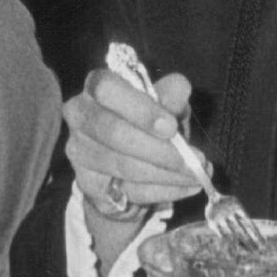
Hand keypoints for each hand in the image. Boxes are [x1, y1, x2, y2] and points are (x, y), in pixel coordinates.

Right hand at [64, 67, 202, 260]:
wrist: (130, 162)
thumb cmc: (147, 123)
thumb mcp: (165, 104)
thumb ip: (171, 95)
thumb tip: (178, 88)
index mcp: (96, 86)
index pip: (107, 89)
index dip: (139, 109)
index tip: (171, 127)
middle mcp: (79, 115)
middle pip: (113, 132)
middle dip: (158, 149)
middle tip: (194, 159)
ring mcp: (78, 150)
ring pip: (122, 165)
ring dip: (167, 174)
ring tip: (197, 174)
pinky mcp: (86, 182)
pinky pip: (127, 190)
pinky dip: (162, 191)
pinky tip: (185, 187)